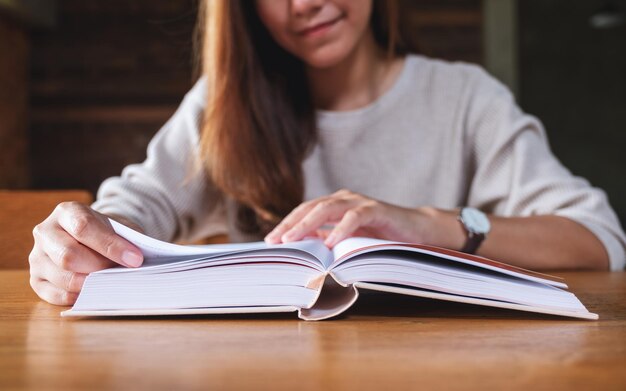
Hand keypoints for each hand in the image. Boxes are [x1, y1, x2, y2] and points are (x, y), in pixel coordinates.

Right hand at [29, 202, 143, 305]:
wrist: (93, 238)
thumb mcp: (119, 227)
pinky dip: (78, 297)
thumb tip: (134, 262)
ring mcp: (37, 256)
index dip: (111, 245)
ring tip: (108, 281)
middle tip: (120, 272)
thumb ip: (126, 240)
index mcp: (66, 212)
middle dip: (100, 268)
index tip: (135, 259)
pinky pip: (55, 294)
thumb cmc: (107, 232)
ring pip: (63, 277)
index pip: (84, 228)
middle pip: (69, 256)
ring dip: (91, 284)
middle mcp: (45, 232)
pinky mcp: (35, 278)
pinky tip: (93, 292)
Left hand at [264, 189, 445, 247]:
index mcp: (335, 204)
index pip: (304, 212)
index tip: (270, 241)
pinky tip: (329, 244)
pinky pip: (354, 217)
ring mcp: (359, 202)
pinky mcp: (376, 209)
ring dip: (307, 225)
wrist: (416, 231)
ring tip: (292, 240)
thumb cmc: (381, 237)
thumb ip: (328, 240)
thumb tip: (301, 249)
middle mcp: (344, 198)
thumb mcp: (349, 240)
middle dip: (290, 224)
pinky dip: (340, 230)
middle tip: (275, 241)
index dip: (286, 224)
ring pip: (326, 208)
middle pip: (310, 208)